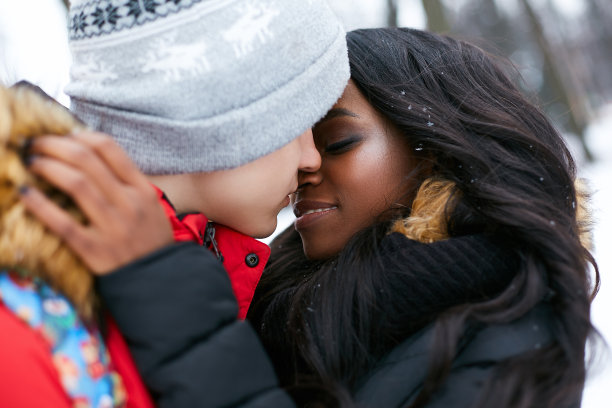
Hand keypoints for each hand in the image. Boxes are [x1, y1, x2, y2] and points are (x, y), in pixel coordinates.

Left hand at [20, 131, 172, 274]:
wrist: (160, 280)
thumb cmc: (151, 240)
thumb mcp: (150, 206)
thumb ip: (126, 183)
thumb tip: (88, 157)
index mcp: (142, 189)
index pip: (109, 148)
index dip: (80, 136)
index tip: (63, 137)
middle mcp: (129, 204)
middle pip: (86, 160)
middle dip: (54, 145)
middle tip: (35, 144)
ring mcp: (113, 227)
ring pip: (76, 184)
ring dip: (46, 167)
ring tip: (31, 163)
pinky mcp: (96, 250)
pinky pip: (63, 224)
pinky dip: (40, 206)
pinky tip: (26, 194)